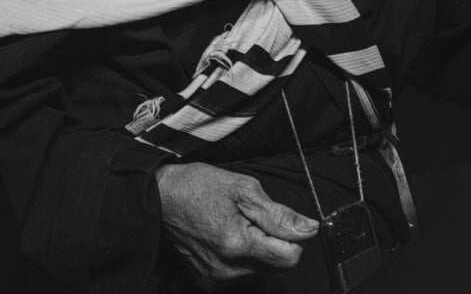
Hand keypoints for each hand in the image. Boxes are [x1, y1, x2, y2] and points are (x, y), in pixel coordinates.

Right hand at [156, 162, 318, 289]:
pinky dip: (241, 255)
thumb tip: (310, 229)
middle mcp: (227, 270)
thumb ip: (279, 214)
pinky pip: (241, 272)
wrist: (160, 198)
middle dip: (272, 240)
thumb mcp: (243, 188)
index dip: (291, 235)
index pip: (289, 257)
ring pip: (260, 269)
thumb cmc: (198, 186)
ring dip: (257, 248)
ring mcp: (216, 280)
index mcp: (237, 245)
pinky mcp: (208, 282)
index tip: (277, 218)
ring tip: (234, 223)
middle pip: (276, 264)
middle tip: (249, 216)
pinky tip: (225, 236)